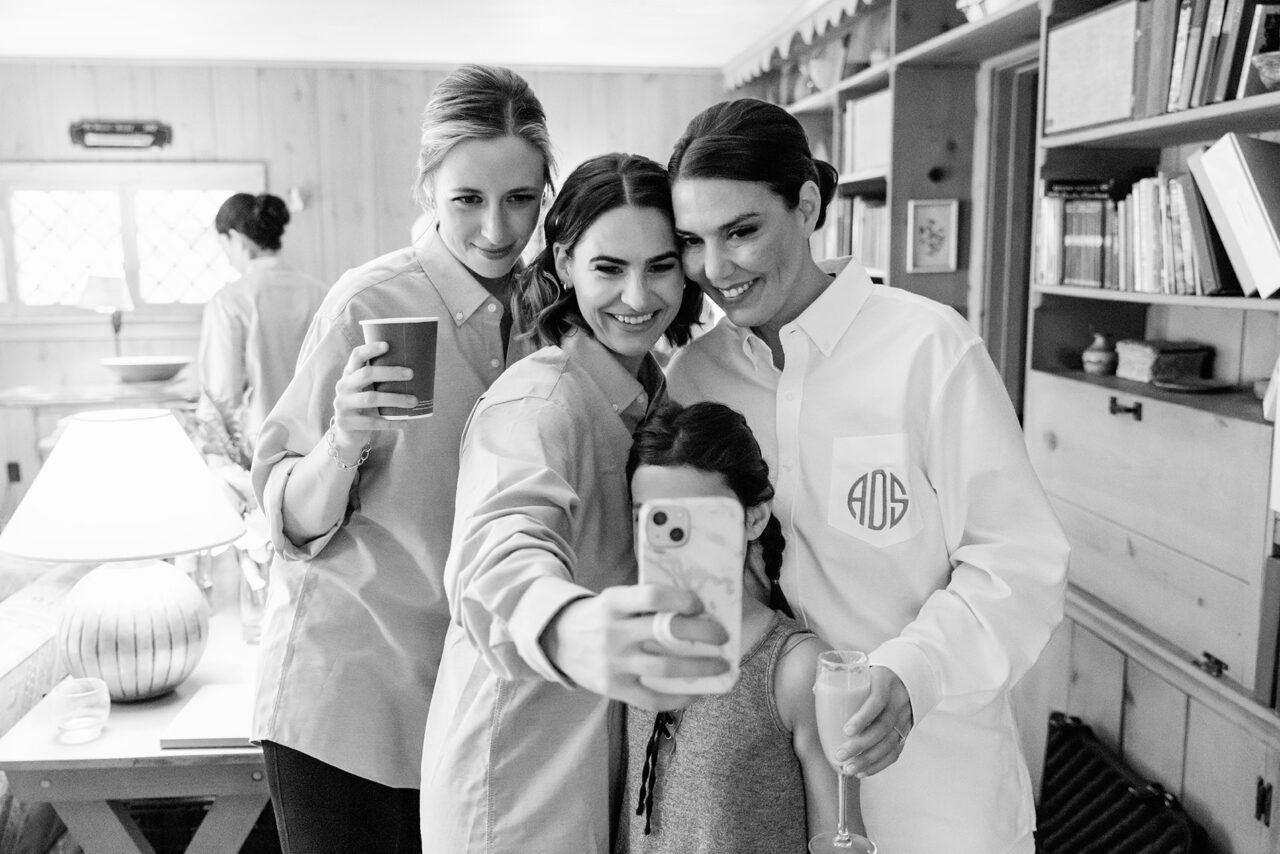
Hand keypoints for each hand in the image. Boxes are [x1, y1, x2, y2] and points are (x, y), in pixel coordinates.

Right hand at [329, 341, 417, 455]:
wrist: (348, 434)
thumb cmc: (365, 406)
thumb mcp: (368, 389)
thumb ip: (381, 380)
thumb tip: (418, 368)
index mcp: (349, 374)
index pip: (356, 356)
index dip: (370, 349)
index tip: (387, 345)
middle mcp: (343, 386)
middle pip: (366, 374)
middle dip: (390, 373)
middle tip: (411, 374)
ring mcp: (342, 404)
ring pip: (371, 398)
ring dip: (395, 399)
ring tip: (414, 401)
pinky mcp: (346, 422)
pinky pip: (371, 422)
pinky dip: (390, 422)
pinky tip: (405, 422)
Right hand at [543, 585, 729, 710]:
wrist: (556, 640)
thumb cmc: (598, 617)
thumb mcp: (612, 599)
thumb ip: (643, 603)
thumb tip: (695, 609)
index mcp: (613, 603)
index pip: (652, 596)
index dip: (681, 599)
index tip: (700, 604)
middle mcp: (613, 632)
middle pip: (666, 633)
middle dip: (702, 633)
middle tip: (723, 635)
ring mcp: (613, 663)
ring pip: (665, 668)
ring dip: (700, 668)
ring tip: (722, 665)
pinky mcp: (613, 688)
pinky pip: (652, 699)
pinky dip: (679, 698)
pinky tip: (697, 692)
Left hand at [834, 665, 912, 777]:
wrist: (906, 679)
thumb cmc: (876, 677)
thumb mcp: (863, 672)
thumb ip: (840, 681)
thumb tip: (816, 691)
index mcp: (885, 683)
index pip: (877, 701)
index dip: (863, 717)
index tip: (846, 731)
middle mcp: (898, 702)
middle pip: (883, 727)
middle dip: (861, 744)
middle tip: (840, 755)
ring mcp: (904, 719)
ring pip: (889, 743)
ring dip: (868, 759)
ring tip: (849, 768)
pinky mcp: (905, 732)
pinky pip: (895, 752)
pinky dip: (879, 764)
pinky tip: (863, 772)